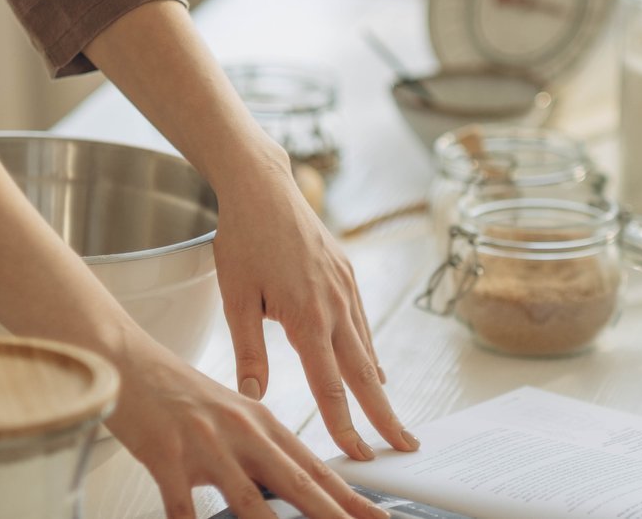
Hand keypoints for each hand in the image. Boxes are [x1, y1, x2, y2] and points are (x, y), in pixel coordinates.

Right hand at [106, 336, 389, 518]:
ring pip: (249, 500)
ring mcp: (207, 445)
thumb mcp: (230, 414)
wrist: (126, 359)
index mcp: (263, 422)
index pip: (315, 468)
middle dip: (335, 515)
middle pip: (298, 484)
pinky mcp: (167, 456)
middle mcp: (243, 432)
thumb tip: (288, 480)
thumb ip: (261, 446)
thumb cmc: (179, 391)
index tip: (378, 517)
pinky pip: (182, 506)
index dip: (350, 497)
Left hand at [213, 145, 419, 460]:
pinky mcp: (347, 274)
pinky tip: (373, 370)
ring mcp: (346, 287)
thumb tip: (253, 398)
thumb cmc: (242, 240)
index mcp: (306, 316)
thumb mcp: (236, 299)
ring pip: (367, 348)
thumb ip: (248, 352)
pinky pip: (363, 323)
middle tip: (406, 447)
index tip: (357, 454)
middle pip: (364, 373)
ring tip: (392, 419)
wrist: (262, 186)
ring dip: (379, 388)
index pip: (329, 384)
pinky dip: (370, 352)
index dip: (343, 424)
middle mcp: (335, 304)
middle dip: (385, 415)